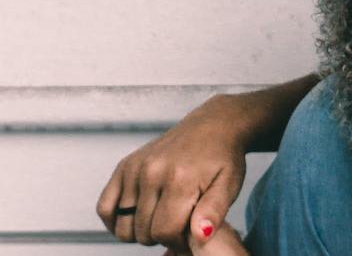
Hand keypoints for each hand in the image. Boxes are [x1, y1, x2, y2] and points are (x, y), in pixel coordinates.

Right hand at [96, 94, 250, 250]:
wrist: (213, 127)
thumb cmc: (223, 159)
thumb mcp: (228, 186)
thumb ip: (213, 213)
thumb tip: (200, 236)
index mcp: (180, 179)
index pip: (165, 232)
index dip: (178, 242)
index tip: (190, 235)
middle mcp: (152, 173)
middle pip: (144, 231)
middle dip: (162, 236)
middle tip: (179, 224)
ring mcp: (134, 169)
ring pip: (123, 225)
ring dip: (141, 231)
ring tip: (163, 219)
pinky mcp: (124, 166)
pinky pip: (105, 207)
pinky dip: (116, 221)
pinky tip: (136, 220)